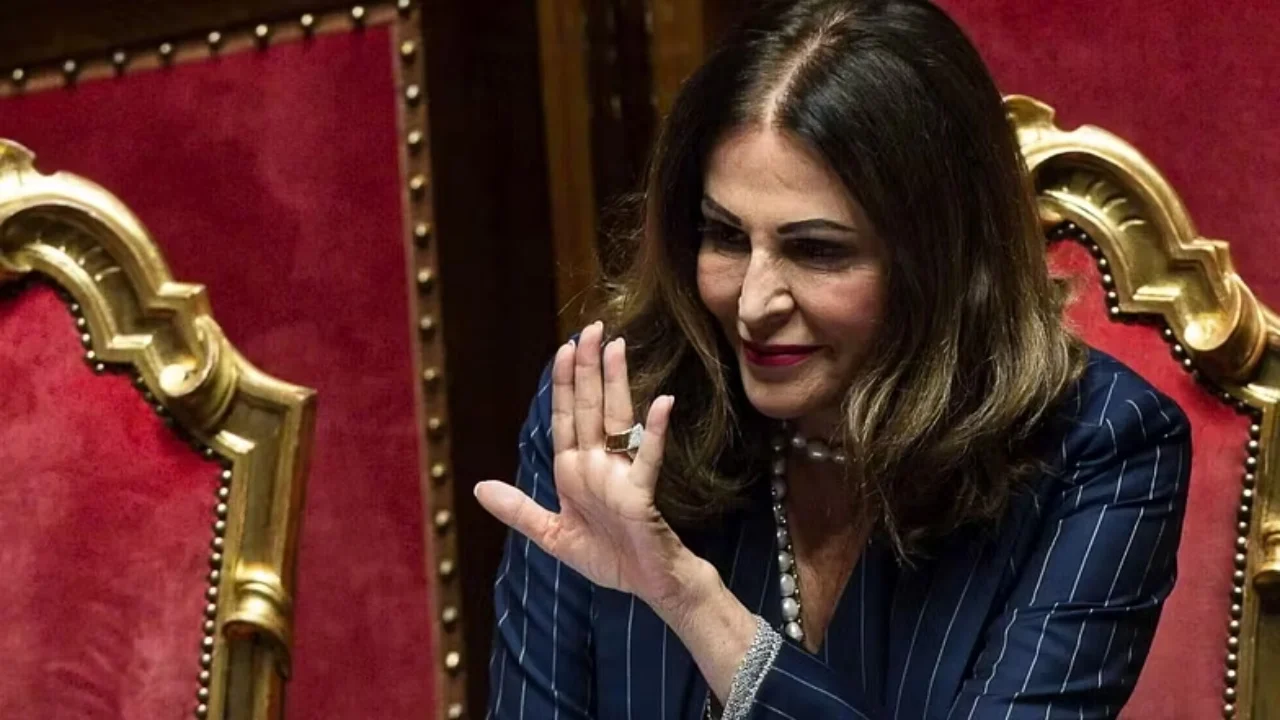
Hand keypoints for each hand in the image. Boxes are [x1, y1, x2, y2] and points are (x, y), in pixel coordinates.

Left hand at [474, 322, 710, 613]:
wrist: (648, 584)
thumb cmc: (607, 557)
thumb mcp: (552, 535)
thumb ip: (518, 511)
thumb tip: (478, 487)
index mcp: (574, 471)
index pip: (564, 417)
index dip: (562, 384)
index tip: (564, 348)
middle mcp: (597, 465)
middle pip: (589, 407)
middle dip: (588, 368)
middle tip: (593, 328)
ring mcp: (621, 476)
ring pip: (615, 421)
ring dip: (616, 384)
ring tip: (617, 348)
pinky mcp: (641, 495)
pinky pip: (647, 459)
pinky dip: (653, 433)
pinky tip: (661, 404)